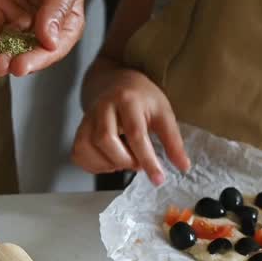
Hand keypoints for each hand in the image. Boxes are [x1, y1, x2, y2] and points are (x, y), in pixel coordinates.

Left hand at [0, 0, 84, 76]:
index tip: (23, 66)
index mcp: (65, 21)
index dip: (39, 60)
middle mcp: (41, 26)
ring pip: (6, 45)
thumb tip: (49, 40)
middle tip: (3, 67)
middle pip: (28, 52)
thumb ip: (57, 7)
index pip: (54, 48)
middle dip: (13, 62)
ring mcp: (17, 19)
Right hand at [71, 69, 189, 183]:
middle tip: (138, 163)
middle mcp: (102, 107)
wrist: (113, 81)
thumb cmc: (141, 97)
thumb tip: (183, 167)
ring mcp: (87, 118)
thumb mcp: (163, 112)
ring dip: (108, 164)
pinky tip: (109, 161)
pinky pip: (79, 153)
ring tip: (125, 160)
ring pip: (88, 148)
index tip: (158, 179)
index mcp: (127, 100)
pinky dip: (94, 165)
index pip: (135, 134)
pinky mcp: (79, 129)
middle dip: (124, 160)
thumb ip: (172, 140)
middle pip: (105, 141)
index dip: (147, 160)